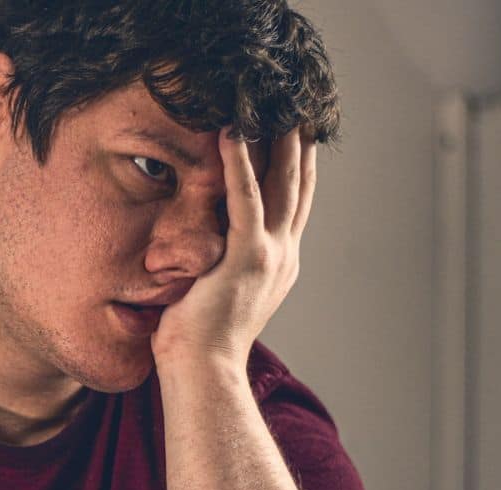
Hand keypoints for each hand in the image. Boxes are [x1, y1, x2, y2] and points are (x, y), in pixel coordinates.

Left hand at [149, 128, 316, 370]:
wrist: (204, 373)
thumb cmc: (199, 344)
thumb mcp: (218, 294)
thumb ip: (221, 265)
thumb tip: (203, 250)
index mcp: (279, 266)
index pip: (295, 205)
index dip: (301, 168)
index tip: (300, 135)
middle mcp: (283, 256)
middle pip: (298, 187)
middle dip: (298, 145)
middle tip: (297, 107)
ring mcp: (269, 256)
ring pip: (281, 185)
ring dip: (276, 141)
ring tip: (271, 106)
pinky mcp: (244, 257)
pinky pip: (244, 198)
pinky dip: (239, 163)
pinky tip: (231, 133)